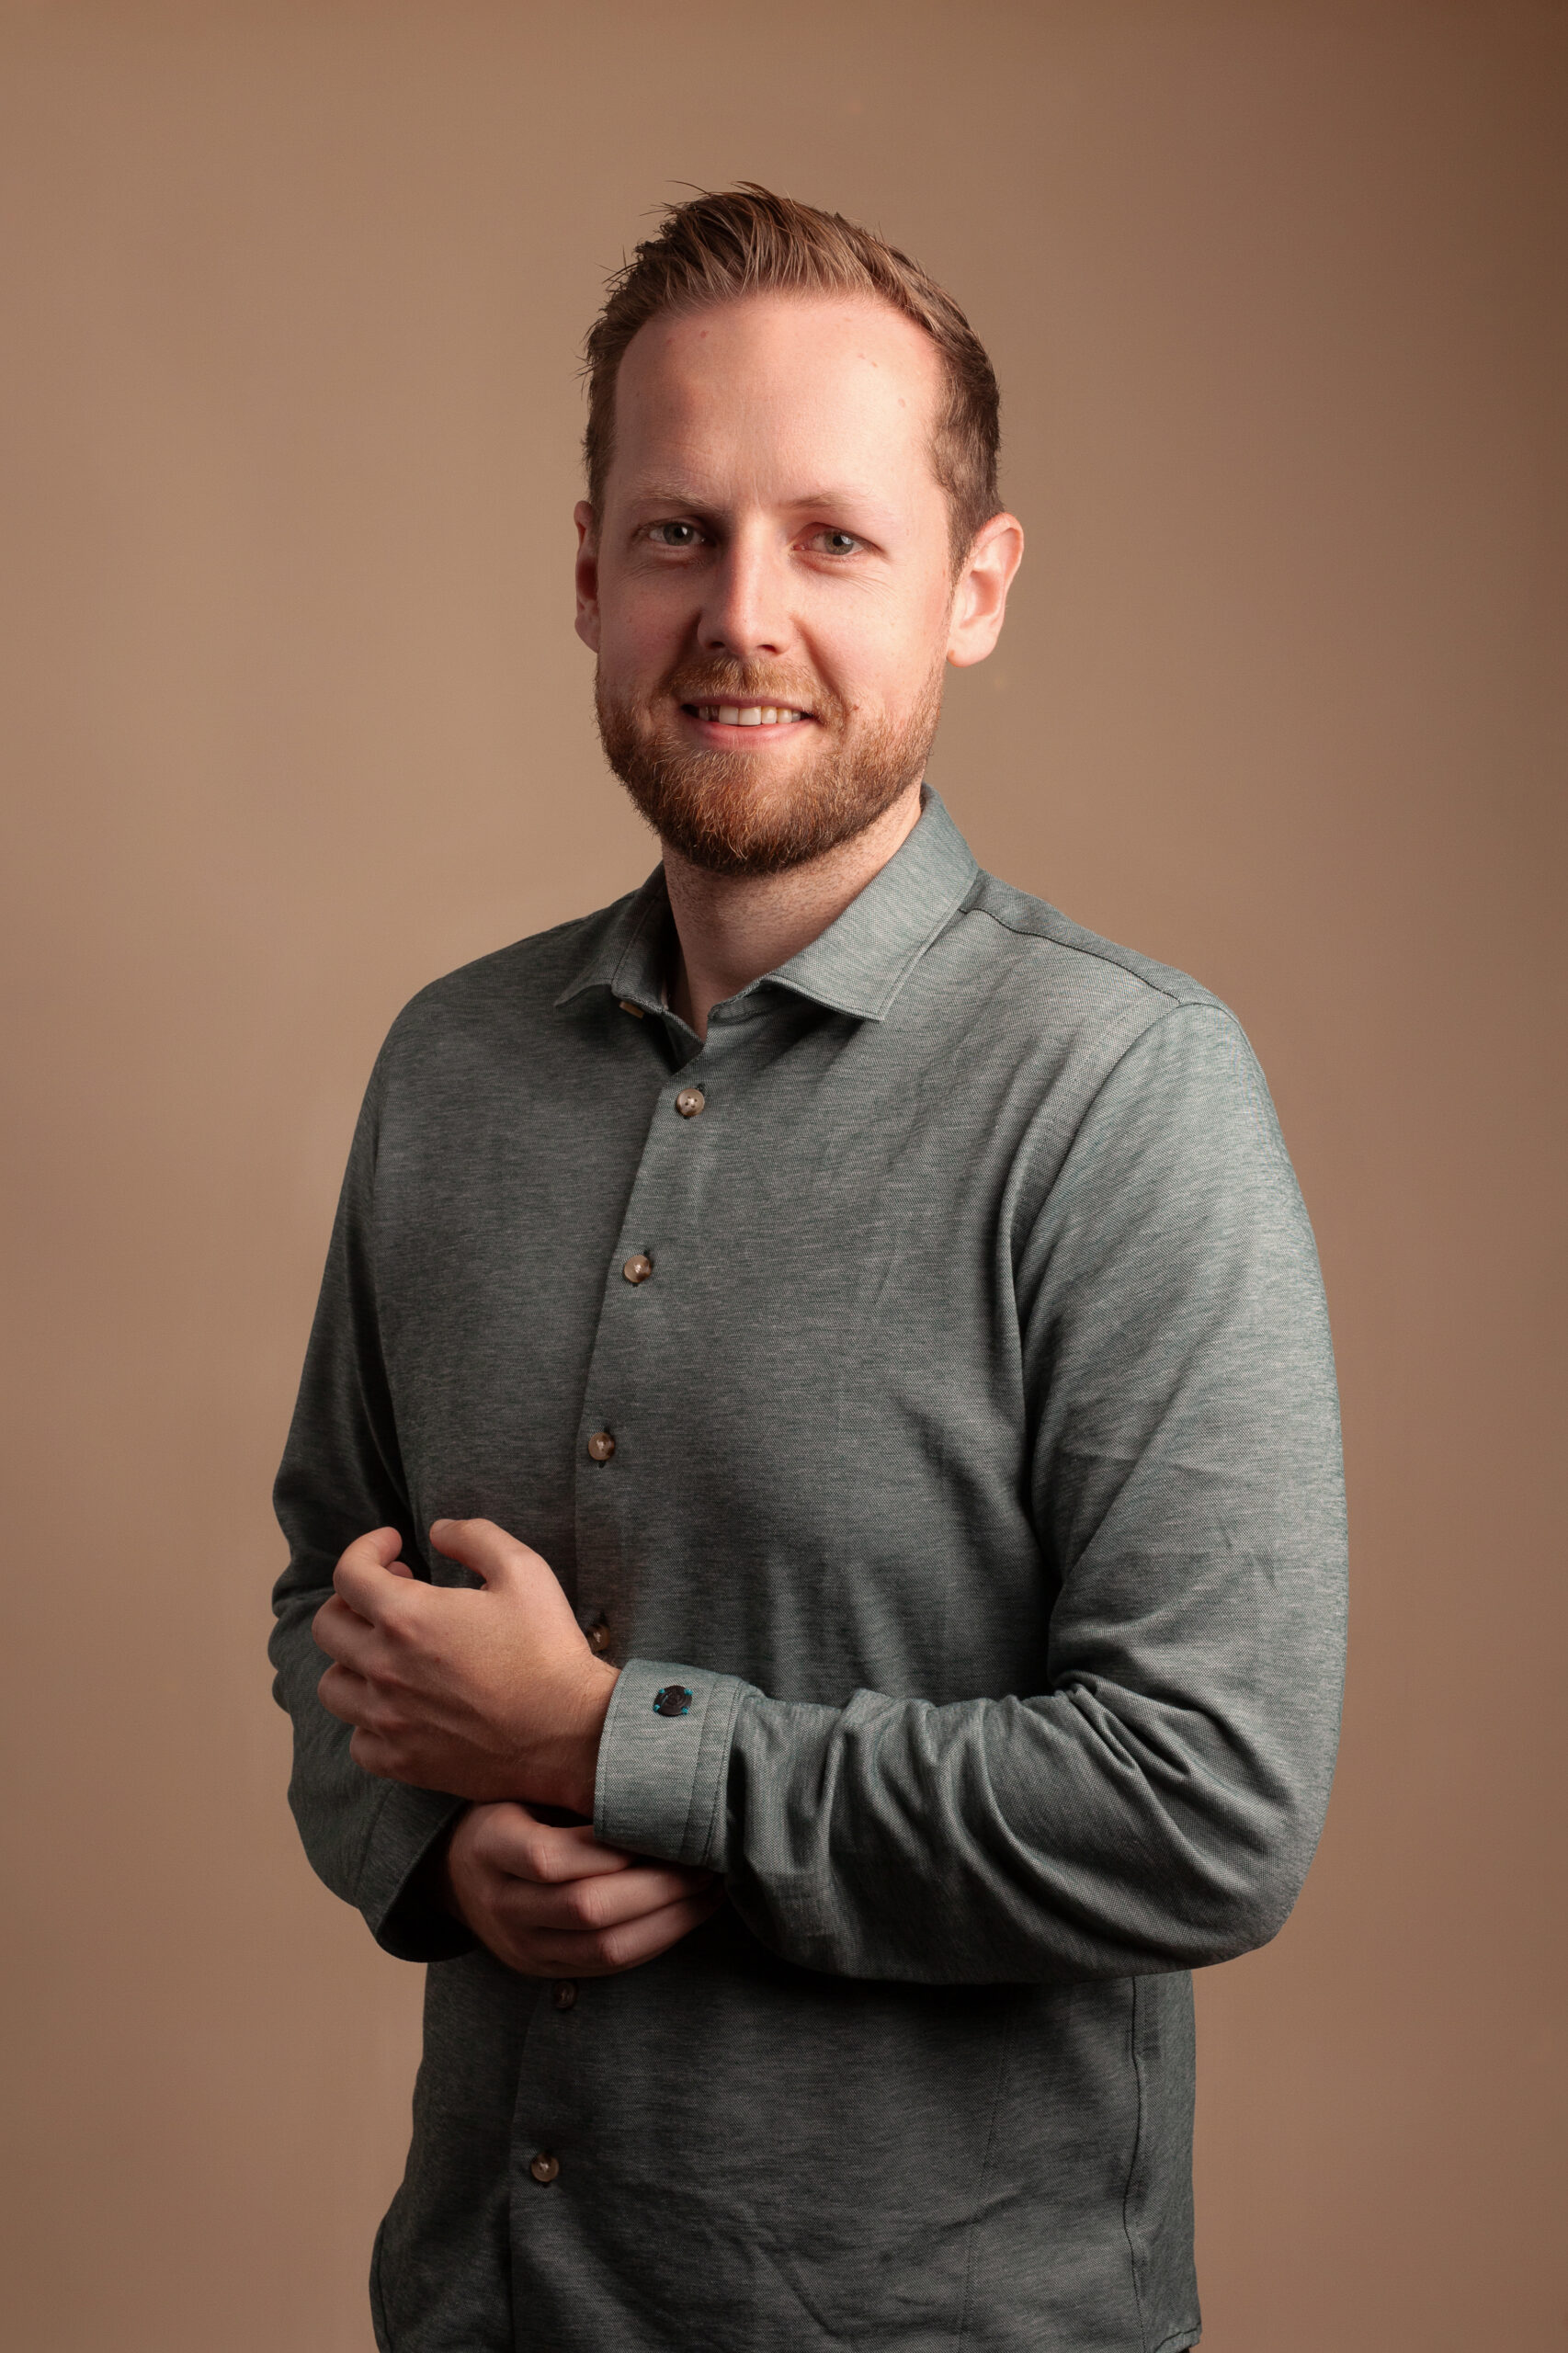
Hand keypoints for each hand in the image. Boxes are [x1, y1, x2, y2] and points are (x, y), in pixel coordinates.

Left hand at [312, 1519, 617, 1812]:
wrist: (570, 1734)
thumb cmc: (549, 1651)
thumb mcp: (524, 1570)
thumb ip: (474, 1537)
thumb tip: (439, 1530)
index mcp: (407, 1618)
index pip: (348, 1573)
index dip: (366, 1548)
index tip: (394, 1547)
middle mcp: (384, 1670)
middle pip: (328, 1626)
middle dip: (353, 1599)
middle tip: (393, 1593)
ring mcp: (389, 1721)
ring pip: (333, 1686)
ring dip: (353, 1660)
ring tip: (389, 1652)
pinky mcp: (403, 1762)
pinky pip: (358, 1740)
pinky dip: (369, 1720)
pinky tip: (400, 1706)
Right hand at [436, 1801, 722, 1978]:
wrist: (457, 1871)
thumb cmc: (509, 1809)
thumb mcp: (520, 1784)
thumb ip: (570, 1783)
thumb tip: (654, 1765)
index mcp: (488, 1846)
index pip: (549, 1858)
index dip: (612, 1848)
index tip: (667, 1826)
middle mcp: (499, 1904)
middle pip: (585, 1908)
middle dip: (658, 1886)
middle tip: (705, 1858)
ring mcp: (520, 1945)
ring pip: (604, 1948)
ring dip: (669, 1920)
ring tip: (709, 1888)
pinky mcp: (542, 1969)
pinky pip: (608, 1966)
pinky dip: (655, 1941)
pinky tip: (687, 1913)